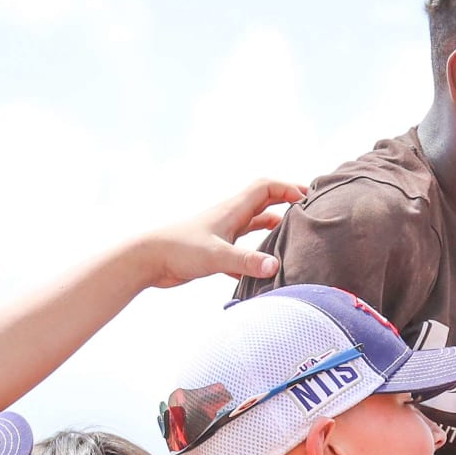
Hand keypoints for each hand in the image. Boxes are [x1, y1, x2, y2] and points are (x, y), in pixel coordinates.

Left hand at [135, 179, 306, 288]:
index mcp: (232, 209)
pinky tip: (265, 266)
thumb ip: (246, 261)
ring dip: (272, 226)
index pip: (266, 187)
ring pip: (253, 224)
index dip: (288, 188)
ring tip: (293, 236)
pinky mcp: (214, 251)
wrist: (147, 259)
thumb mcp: (217, 256)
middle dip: (286, 202)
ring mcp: (222, 233)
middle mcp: (229, 217)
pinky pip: (242, 248)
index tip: (307, 198)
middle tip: (307, 212)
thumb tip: (275, 267)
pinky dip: (256, 252)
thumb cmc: (179, 250)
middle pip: (263, 201)